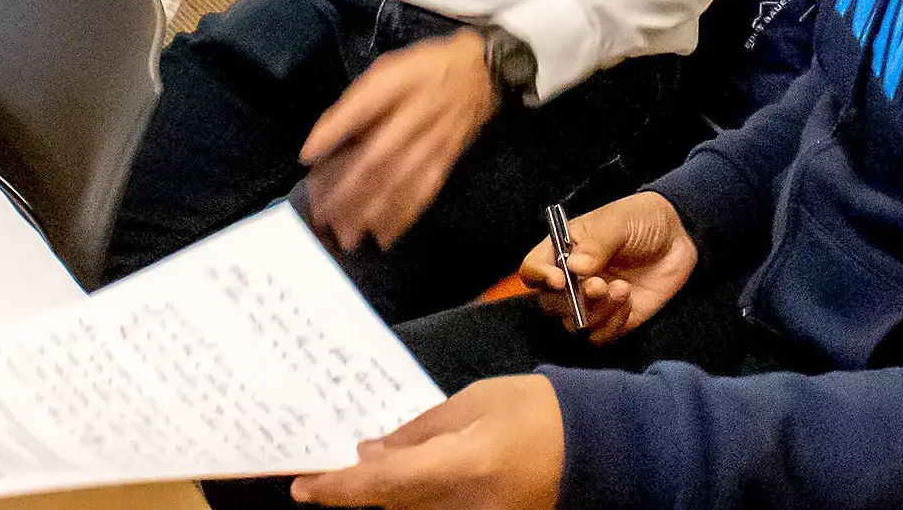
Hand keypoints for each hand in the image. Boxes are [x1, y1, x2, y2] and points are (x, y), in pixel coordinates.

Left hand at [289, 374, 562, 509]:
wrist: (600, 448)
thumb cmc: (536, 410)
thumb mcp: (473, 403)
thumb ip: (418, 433)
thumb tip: (370, 454)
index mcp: (464, 466)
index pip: (383, 486)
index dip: (338, 490)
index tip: (302, 488)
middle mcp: (468, 507)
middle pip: (393, 507)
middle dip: (358, 491)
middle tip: (325, 473)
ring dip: (388, 496)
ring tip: (366, 471)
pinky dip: (416, 501)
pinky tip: (410, 480)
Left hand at [300, 29, 498, 252]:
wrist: (480, 74)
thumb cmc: (423, 70)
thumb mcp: (388, 69)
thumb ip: (358, 101)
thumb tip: (326, 136)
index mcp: (397, 86)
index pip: (361, 109)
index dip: (333, 132)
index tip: (307, 157)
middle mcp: (416, 116)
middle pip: (377, 157)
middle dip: (346, 188)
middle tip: (321, 213)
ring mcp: (433, 142)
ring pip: (399, 180)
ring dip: (370, 209)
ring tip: (346, 233)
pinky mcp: (446, 161)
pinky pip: (423, 191)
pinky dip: (403, 215)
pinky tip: (384, 235)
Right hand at [517, 191, 695, 343]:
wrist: (680, 236)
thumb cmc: (642, 219)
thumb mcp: (618, 222)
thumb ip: (597, 244)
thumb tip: (574, 267)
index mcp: (563, 250)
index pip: (532, 269)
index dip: (539, 278)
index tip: (560, 280)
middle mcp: (572, 279)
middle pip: (549, 303)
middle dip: (572, 300)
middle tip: (598, 286)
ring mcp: (592, 301)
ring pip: (574, 323)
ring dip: (596, 312)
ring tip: (622, 289)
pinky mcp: (614, 317)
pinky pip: (600, 336)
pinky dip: (612, 324)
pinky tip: (629, 300)